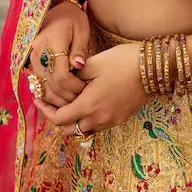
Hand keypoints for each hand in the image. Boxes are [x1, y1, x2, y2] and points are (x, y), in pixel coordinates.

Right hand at [27, 3, 92, 105]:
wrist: (57, 9)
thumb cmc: (73, 19)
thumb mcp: (81, 30)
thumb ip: (79, 49)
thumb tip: (78, 66)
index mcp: (52, 41)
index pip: (61, 74)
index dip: (73, 86)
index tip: (85, 88)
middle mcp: (38, 51)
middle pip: (50, 83)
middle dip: (66, 95)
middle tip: (81, 99)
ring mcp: (32, 57)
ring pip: (42, 86)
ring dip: (57, 97)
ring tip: (72, 100)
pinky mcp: (31, 61)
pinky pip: (38, 82)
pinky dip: (48, 92)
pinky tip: (61, 95)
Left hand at [33, 42, 148, 133]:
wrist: (153, 68)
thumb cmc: (122, 61)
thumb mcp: (94, 64)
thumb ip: (73, 76)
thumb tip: (60, 81)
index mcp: (88, 106)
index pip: (58, 119)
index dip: (45, 110)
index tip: (38, 98)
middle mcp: (98, 119)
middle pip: (68, 130)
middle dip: (56, 118)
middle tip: (50, 103)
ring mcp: (111, 121)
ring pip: (83, 129)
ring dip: (73, 120)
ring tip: (68, 102)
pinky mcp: (120, 118)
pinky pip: (97, 125)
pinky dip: (87, 118)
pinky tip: (87, 102)